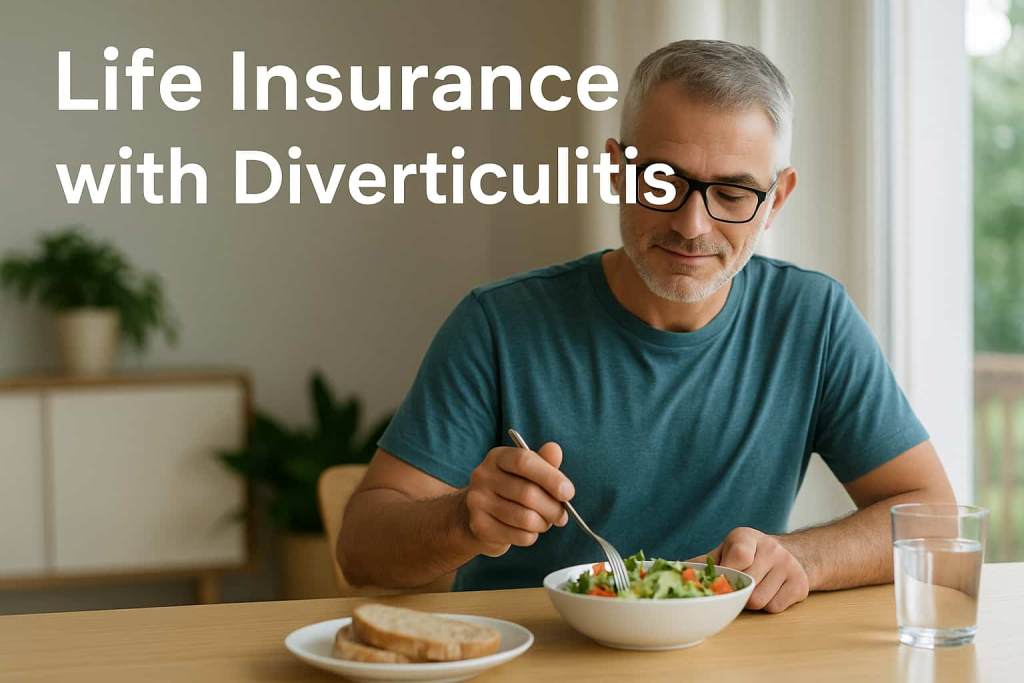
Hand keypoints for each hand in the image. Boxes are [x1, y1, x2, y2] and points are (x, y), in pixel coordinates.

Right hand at [463, 442, 572, 556]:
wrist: (479, 517)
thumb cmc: (511, 492)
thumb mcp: (527, 474)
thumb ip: (544, 463)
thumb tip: (555, 449)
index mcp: (498, 457)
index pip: (524, 461)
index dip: (550, 477)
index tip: (568, 493)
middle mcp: (483, 476)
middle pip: (528, 493)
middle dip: (553, 508)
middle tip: (562, 515)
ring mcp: (478, 501)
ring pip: (525, 518)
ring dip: (543, 524)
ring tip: (544, 522)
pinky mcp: (479, 525)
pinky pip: (518, 535)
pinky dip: (531, 536)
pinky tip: (527, 531)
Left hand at [691, 527, 808, 612]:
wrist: (792, 554)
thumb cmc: (750, 555)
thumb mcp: (726, 550)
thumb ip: (704, 562)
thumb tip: (674, 570)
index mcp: (746, 536)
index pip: (738, 558)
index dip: (729, 573)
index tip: (725, 576)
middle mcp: (771, 548)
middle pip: (746, 587)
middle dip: (738, 591)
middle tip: (739, 585)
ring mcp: (789, 566)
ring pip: (759, 602)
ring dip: (752, 602)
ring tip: (755, 587)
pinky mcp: (801, 584)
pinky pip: (775, 608)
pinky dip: (768, 606)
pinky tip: (770, 591)